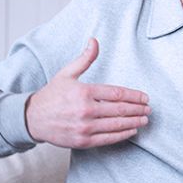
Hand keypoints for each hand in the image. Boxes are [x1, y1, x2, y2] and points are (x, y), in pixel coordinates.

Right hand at [25, 38, 150, 148]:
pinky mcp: (83, 141)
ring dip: (134, 122)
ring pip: (116, 125)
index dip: (134, 96)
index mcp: (84, 92)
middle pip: (120, 110)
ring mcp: (85, 127)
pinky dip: (122, 135)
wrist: (33, 118)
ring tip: (144, 120)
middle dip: (138, 110)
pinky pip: (108, 139)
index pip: (117, 94)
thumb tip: (94, 41)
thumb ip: (85, 59)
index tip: (145, 97)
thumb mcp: (67, 73)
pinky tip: (131, 131)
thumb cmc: (51, 95)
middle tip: (148, 109)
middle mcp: (86, 110)